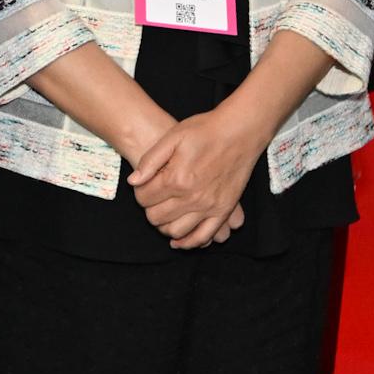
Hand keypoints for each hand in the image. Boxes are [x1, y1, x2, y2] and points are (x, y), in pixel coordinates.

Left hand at [129, 104, 265, 248]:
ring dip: (165, 226)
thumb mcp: (172, 137)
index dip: (139, 193)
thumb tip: (134, 182)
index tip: (144, 186)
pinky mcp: (223, 210)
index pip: (144, 198)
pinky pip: (204, 236)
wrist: (239, 131)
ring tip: (165, 214)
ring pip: (176, 231)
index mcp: (176, 178)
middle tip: (154, 199)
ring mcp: (209, 206)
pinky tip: (179, 240)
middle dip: (150, 209)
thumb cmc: (206, 130)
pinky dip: (189, 242)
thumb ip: (150, 160)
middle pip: (157, 217)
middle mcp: (192, 197)